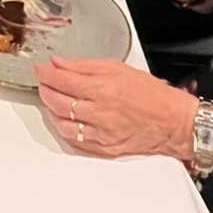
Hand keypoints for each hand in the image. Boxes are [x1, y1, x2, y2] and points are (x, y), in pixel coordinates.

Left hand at [34, 57, 195, 159]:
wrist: (173, 122)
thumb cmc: (152, 94)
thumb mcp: (119, 68)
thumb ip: (85, 65)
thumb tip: (59, 62)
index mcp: (104, 89)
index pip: (62, 81)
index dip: (46, 74)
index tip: (39, 70)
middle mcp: (101, 113)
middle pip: (58, 103)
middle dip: (45, 91)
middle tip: (43, 84)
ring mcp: (102, 134)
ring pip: (63, 125)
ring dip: (52, 112)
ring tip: (52, 101)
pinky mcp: (105, 149)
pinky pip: (75, 142)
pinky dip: (65, 131)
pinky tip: (64, 121)